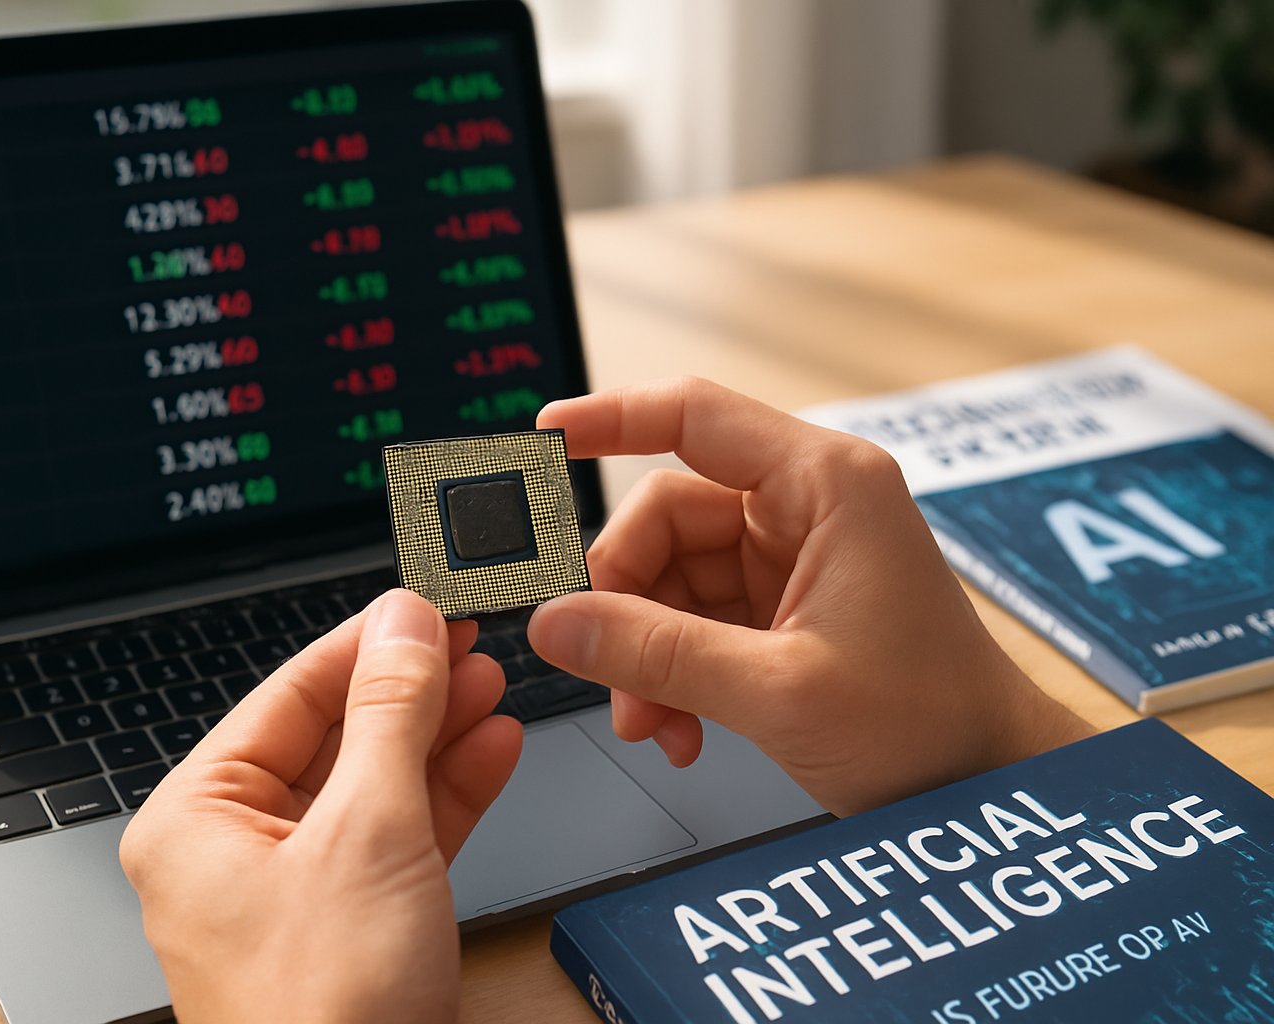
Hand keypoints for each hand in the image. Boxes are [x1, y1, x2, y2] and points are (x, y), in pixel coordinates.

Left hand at [120, 589, 521, 1023]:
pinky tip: (491, 750)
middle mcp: (236, 850)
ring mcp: (296, 891)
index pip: (288, 694)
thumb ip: (390, 717)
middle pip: (333, 735)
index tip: (424, 601)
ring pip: (372, 784)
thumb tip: (404, 623)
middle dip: (411, 689)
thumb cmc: (326, 1013)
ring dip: (436, 736)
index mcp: (198, 818)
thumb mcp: (367, 832)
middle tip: (471, 637)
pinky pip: (398, 837)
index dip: (365, 642)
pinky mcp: (352, 925)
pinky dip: (447, 795)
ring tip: (492, 683)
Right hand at [530, 377, 1091, 815]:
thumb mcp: (778, 690)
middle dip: (626, 602)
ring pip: (669, 577)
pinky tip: (680, 727)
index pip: (694, 416)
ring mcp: (792, 558)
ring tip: (654, 722)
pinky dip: (672, 672)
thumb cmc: (930, 724)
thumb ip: (655, 653)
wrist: (987, 785)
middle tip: (612, 674)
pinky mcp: (782, 607)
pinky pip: (692, 619)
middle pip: (664, 518)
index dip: (610, 418)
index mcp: (826, 485)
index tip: (544, 435)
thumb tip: (555, 624)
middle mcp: (806, 508)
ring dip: (645, 653)